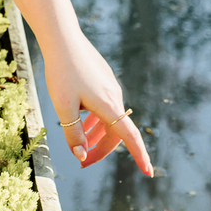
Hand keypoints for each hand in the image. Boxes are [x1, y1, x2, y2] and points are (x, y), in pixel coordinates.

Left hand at [40, 30, 152, 175]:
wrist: (62, 38)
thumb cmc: (61, 72)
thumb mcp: (63, 106)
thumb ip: (73, 133)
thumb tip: (82, 156)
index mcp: (108, 105)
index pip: (129, 136)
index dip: (139, 156)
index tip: (149, 173)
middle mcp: (114, 96)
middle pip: (115, 132)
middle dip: (101, 150)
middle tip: (84, 164)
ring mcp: (109, 86)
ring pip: (108, 118)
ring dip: (96, 135)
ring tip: (80, 145)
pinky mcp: (102, 79)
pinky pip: (103, 106)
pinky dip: (95, 119)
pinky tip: (81, 120)